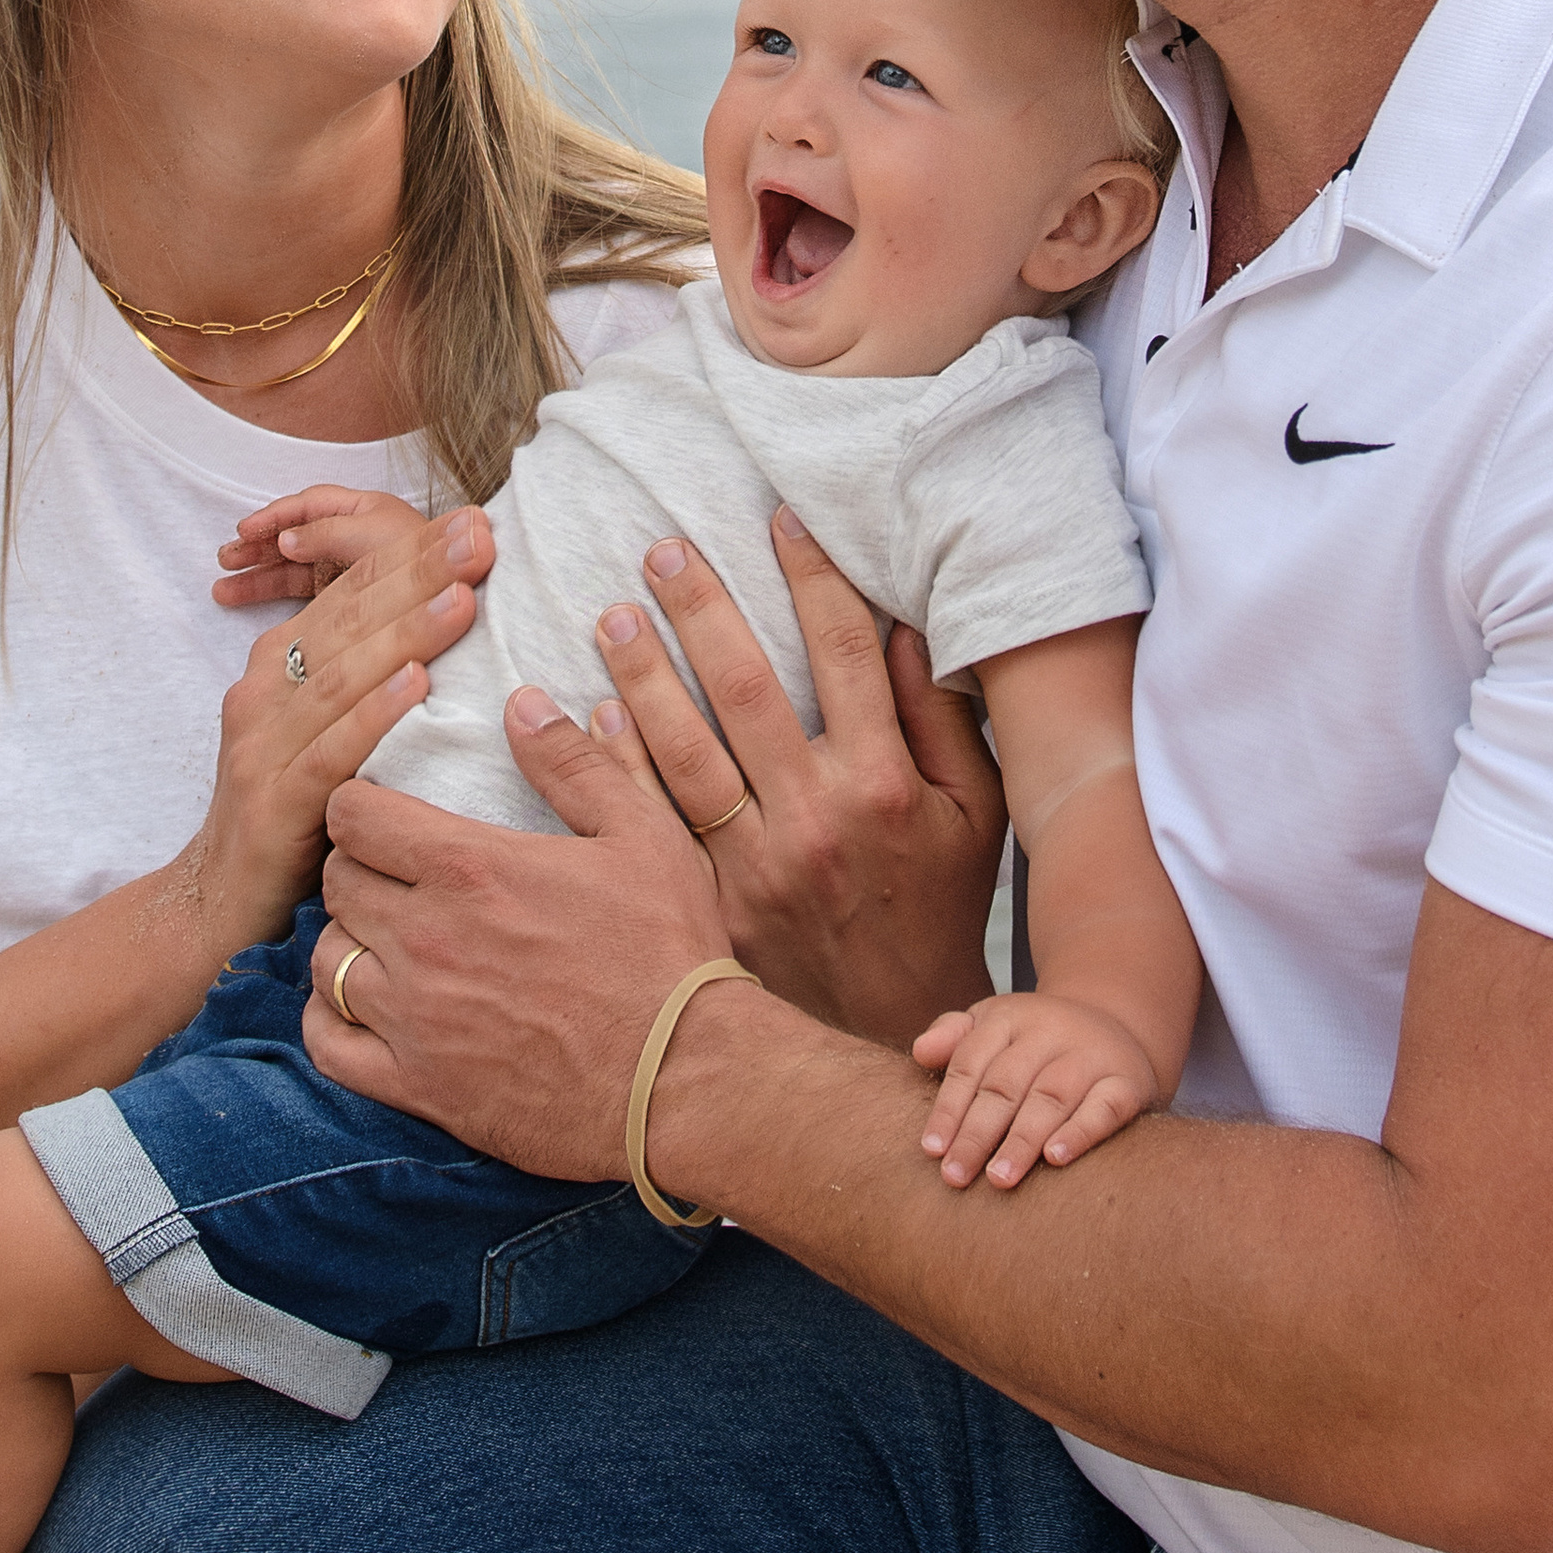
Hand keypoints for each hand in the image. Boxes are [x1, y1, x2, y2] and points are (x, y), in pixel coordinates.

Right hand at [167, 498, 496, 956]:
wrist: (217, 898)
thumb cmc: (290, 806)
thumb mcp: (319, 727)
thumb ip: (362, 675)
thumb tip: (444, 613)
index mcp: (278, 664)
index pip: (350, 593)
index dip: (411, 553)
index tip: (473, 522)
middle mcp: (265, 690)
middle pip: (348, 618)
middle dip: (418, 572)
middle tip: (479, 534)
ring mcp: (262, 743)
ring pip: (342, 675)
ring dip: (405, 631)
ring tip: (462, 596)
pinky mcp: (273, 800)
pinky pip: (330, 750)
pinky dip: (374, 714)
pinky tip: (416, 684)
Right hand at [213, 481, 417, 608]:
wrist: (457, 593)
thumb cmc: (422, 561)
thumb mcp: (375, 538)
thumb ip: (329, 535)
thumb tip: (285, 540)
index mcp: (361, 511)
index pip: (307, 506)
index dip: (274, 517)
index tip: (244, 530)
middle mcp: (351, 536)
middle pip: (294, 535)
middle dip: (258, 547)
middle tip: (224, 559)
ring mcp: (347, 567)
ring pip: (293, 567)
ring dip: (258, 575)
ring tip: (222, 589)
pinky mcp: (347, 597)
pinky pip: (303, 592)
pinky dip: (275, 596)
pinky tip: (248, 604)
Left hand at [303, 695, 738, 1178]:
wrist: (683, 1078)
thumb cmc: (668, 950)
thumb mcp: (641, 834)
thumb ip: (573, 763)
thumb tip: (521, 703)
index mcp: (471, 869)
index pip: (354, 817)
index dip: (360, 806)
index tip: (383, 813)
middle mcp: (425, 939)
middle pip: (337, 884)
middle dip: (357, 868)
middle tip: (392, 873)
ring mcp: (415, 1019)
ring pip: (325, 962)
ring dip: (348, 942)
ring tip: (383, 938)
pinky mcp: (419, 1085)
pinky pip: (328, 1046)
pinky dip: (329, 1020)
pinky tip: (358, 1008)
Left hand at [584, 509, 1005, 1044]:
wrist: (898, 1033)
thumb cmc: (938, 909)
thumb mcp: (971, 814)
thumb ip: (939, 720)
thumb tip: (906, 629)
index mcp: (882, 782)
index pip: (842, 653)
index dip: (812, 578)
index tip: (780, 519)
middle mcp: (813, 818)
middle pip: (747, 689)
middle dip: (702, 610)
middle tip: (659, 549)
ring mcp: (752, 868)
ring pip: (684, 754)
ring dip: (640, 679)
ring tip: (608, 617)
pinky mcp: (707, 909)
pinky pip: (648, 827)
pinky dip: (612, 771)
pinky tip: (581, 719)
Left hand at [912, 989, 1161, 1188]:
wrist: (1116, 1023)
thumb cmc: (1035, 1041)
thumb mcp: (993, 1025)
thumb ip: (954, 1038)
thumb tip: (920, 1050)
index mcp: (1009, 1017)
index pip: (971, 1063)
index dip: (948, 1108)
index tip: (931, 1151)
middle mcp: (1050, 1030)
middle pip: (1006, 1084)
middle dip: (977, 1133)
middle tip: (955, 1177)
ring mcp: (1090, 1054)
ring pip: (1051, 1097)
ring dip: (1021, 1140)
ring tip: (998, 1179)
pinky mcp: (1127, 1081)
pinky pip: (1104, 1107)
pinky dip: (1080, 1132)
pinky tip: (1055, 1158)